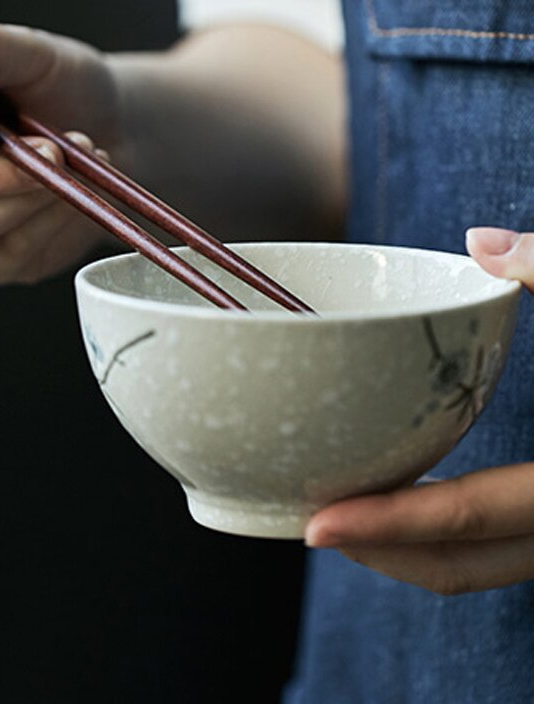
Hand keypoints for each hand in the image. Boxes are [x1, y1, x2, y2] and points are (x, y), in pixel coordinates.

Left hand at [304, 227, 533, 594]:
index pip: (471, 517)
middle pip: (461, 569)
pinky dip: (442, 536)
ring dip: (403, 550)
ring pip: (480, 571)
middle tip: (312, 514)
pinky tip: (407, 492)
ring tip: (345, 508)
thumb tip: (482, 240)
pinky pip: (500, 550)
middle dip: (377, 551)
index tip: (315, 524)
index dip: (385, 525)